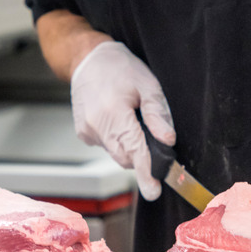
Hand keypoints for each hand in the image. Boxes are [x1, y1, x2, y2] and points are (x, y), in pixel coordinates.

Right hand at [71, 41, 175, 200]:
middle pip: (126, 157)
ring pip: (117, 153)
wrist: (88, 59)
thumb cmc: (120, 68)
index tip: (153, 192)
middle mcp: (96, 126)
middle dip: (142, 155)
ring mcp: (87, 131)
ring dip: (129, 145)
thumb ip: (157, 114)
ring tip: (131, 118)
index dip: (146, 172)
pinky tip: (117, 118)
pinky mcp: (83, 133)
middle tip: (151, 135)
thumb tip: (167, 140)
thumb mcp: (147, 84)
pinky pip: (107, 145)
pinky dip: (117, 138)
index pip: (135, 150)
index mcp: (114, 113)